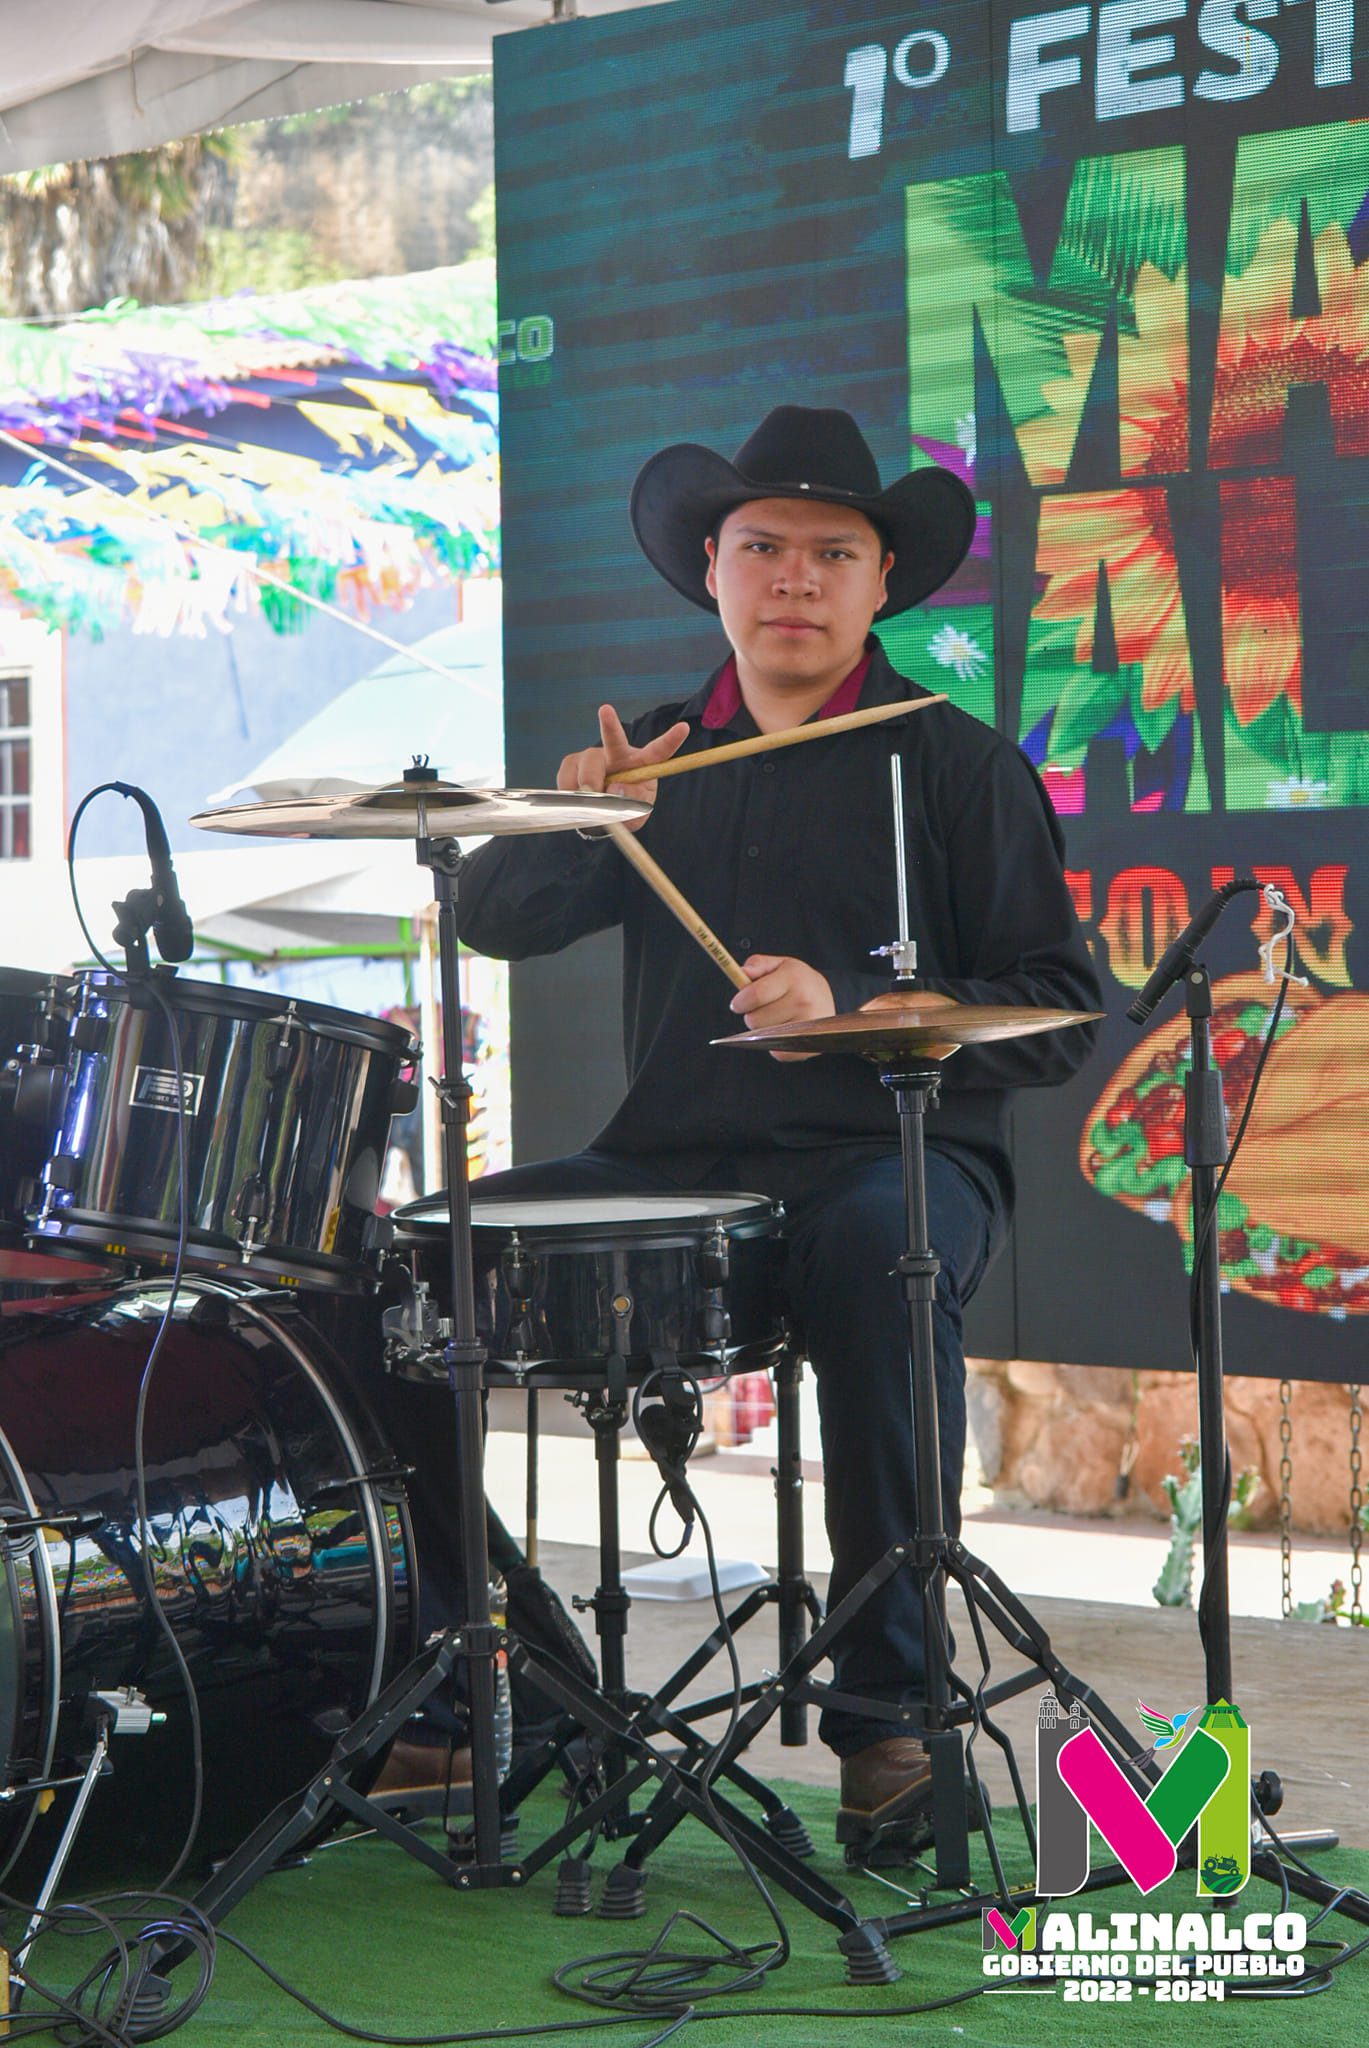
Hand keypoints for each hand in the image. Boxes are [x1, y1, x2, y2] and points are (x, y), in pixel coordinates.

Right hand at [558, 705, 690, 829]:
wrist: (599, 815)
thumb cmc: (624, 809)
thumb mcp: (637, 813)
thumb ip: (633, 803)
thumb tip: (615, 788)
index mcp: (642, 764)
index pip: (659, 751)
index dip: (671, 740)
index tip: (684, 728)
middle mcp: (618, 755)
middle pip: (614, 740)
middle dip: (610, 724)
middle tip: (605, 710)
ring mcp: (594, 756)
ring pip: (589, 765)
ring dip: (589, 785)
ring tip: (592, 801)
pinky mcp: (572, 762)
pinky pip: (568, 776)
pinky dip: (570, 791)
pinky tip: (577, 798)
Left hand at [729, 953, 833, 1061]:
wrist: (829, 998)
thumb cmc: (797, 982)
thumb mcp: (779, 965)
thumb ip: (757, 964)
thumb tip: (743, 972)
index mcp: (793, 978)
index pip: (756, 995)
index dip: (740, 1002)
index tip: (737, 1004)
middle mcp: (803, 1001)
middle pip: (755, 1020)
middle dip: (752, 1015)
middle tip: (764, 1009)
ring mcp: (807, 1025)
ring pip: (763, 1037)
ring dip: (763, 1031)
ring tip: (777, 1018)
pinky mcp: (809, 1046)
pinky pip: (777, 1052)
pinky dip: (775, 1045)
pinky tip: (784, 1032)